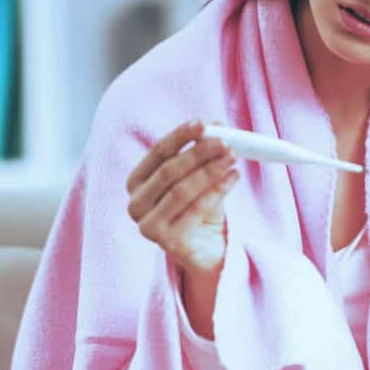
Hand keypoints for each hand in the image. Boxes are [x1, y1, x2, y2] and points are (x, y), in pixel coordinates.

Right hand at [126, 119, 238, 275]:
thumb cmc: (198, 205)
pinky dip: (217, 191)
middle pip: (168, 171)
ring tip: (232, 158)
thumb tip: (218, 124)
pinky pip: (195, 210)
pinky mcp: (167, 242)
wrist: (205, 245)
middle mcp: (136, 204)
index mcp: (137, 181)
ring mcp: (148, 225)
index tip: (203, 123)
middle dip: (199, 153)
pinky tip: (233, 177)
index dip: (180, 136)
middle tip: (225, 143)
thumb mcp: (200, 174)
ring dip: (210, 171)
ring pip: (181, 191)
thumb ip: (204, 150)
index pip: (158, 152)